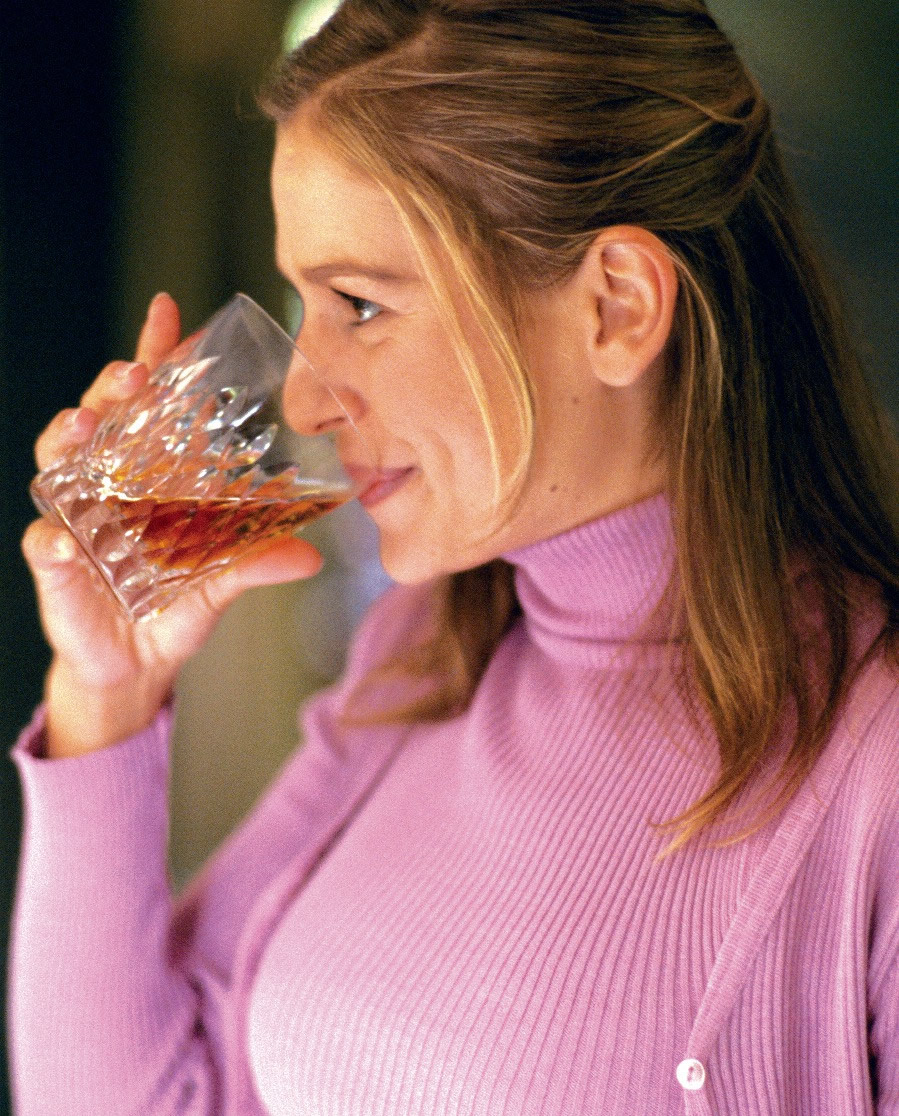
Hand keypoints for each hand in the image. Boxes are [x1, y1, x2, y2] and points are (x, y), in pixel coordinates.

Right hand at [23, 293, 323, 757]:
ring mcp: (76, 520)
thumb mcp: (222, 581)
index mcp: (148, 477)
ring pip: (57, 464)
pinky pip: (45, 548)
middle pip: (100, 419)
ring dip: (67, 440)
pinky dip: (50, 544)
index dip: (155, 355)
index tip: (168, 309)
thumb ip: (259, 563)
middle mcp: (107, 486)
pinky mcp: (55, 567)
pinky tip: (60, 543)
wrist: (140, 664)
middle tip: (133, 373)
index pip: (149, 405)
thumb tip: (312, 555)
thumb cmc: (177, 607)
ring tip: (83, 425)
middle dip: (111, 389)